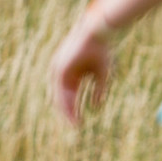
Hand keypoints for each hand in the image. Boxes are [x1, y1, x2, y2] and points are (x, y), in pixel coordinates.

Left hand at [49, 9, 113, 124]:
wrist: (97, 34)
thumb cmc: (102, 50)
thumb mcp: (102, 75)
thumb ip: (98, 91)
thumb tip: (96, 107)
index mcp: (73, 73)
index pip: (71, 95)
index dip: (75, 109)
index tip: (80, 122)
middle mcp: (64, 73)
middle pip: (63, 97)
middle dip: (69, 112)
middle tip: (75, 126)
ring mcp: (60, 70)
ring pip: (59, 95)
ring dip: (65, 110)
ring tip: (72, 123)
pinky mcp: (59, 68)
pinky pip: (59, 89)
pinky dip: (64, 101)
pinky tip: (69, 111)